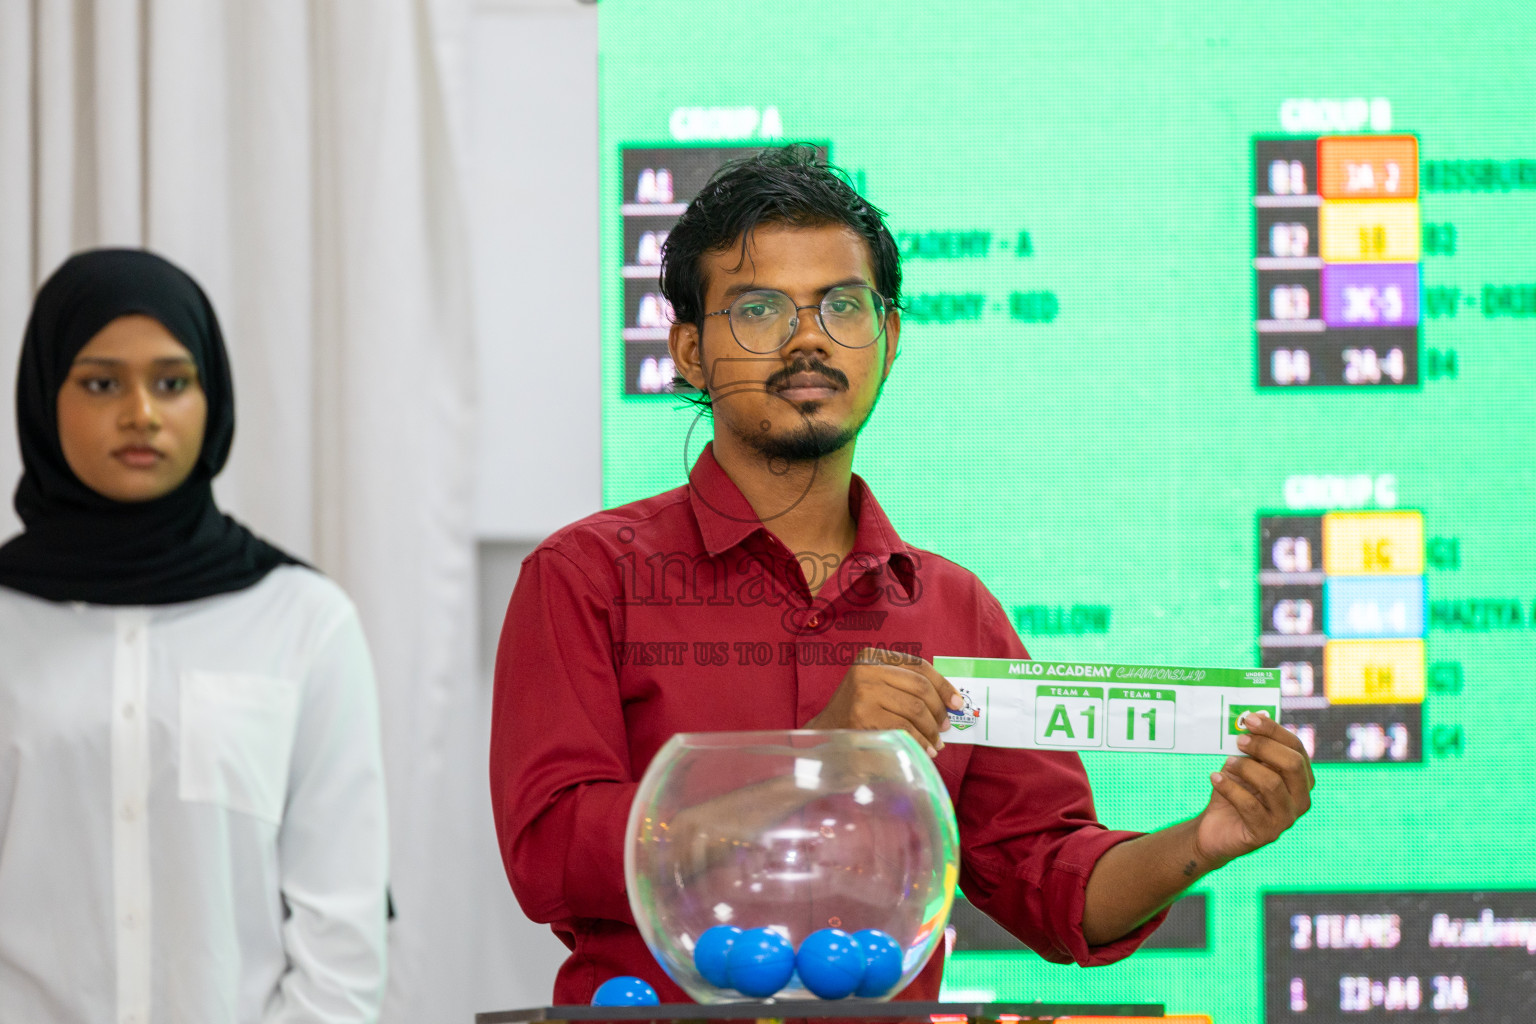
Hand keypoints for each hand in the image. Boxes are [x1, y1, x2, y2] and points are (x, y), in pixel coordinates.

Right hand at [805, 648, 964, 756]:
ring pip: (915, 709)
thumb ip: (908, 687)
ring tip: (935, 743)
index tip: (957, 704)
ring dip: (931, 730)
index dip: (943, 686)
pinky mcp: (863, 717)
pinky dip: (920, 741)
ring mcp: (864, 693)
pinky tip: (924, 749)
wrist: (825, 733)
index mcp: (872, 657)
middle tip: (944, 728)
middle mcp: (866, 670)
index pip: (919, 667)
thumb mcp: (879, 687)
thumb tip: (952, 702)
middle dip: (939, 711)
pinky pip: (904, 728)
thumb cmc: (858, 711)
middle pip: (920, 688)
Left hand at [1194, 711, 1314, 868]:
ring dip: (1245, 768)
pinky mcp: (1266, 833)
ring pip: (1271, 784)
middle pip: (1292, 765)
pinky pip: (1249, 805)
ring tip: (1227, 762)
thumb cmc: (1234, 791)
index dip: (1274, 731)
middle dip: (1264, 747)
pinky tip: (1215, 778)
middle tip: (1239, 741)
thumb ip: (1254, 746)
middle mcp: (1301, 799)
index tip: (1249, 719)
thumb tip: (1258, 715)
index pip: (1296, 749)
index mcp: (1301, 779)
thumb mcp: (1245, 764)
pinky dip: (1229, 788)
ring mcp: (1286, 819)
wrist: (1216, 827)